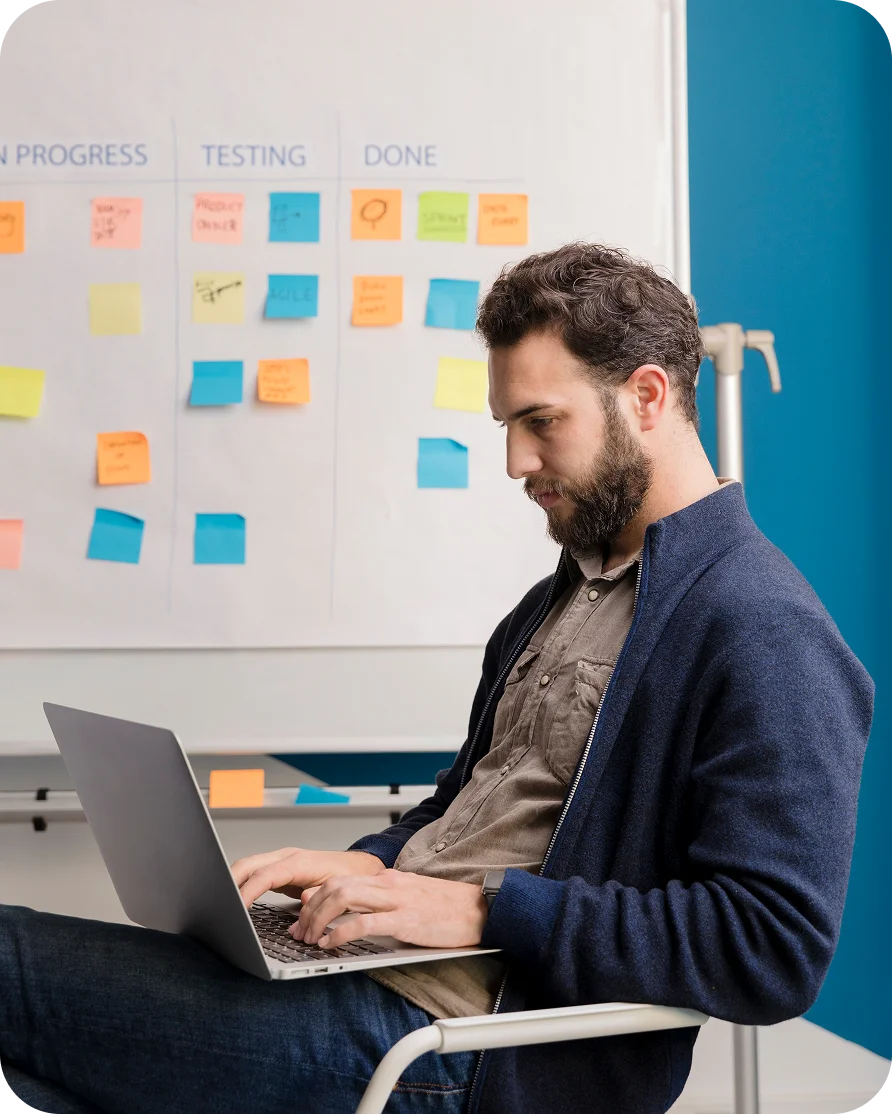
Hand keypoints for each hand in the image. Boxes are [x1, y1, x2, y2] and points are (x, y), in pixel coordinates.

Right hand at [230, 847, 384, 906]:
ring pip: (248, 866)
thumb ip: (320, 894)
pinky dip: (241, 883)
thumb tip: (303, 899)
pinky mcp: (279, 870)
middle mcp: (286, 858)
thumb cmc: (348, 877)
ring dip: (232, 881)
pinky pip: (254, 873)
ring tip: (220, 902)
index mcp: (299, 862)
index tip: (235, 908)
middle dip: (229, 882)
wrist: (357, 867)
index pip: (264, 875)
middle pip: (248, 864)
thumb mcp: (339, 888)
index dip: (247, 891)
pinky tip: (235, 898)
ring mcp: (281, 862)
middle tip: (218, 904)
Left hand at [291, 869, 487, 949]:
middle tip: (300, 932)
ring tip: (310, 939)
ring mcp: (396, 899)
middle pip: (335, 885)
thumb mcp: (407, 898)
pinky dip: (341, 932)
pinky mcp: (405, 919)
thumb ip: (379, 902)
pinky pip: (364, 922)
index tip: (301, 917)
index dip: (314, 898)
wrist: (479, 909)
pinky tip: (331, 944)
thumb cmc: (445, 908)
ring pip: (344, 897)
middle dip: (310, 909)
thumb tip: (350, 909)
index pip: (340, 879)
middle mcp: (388, 884)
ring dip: (319, 919)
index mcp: (387, 879)